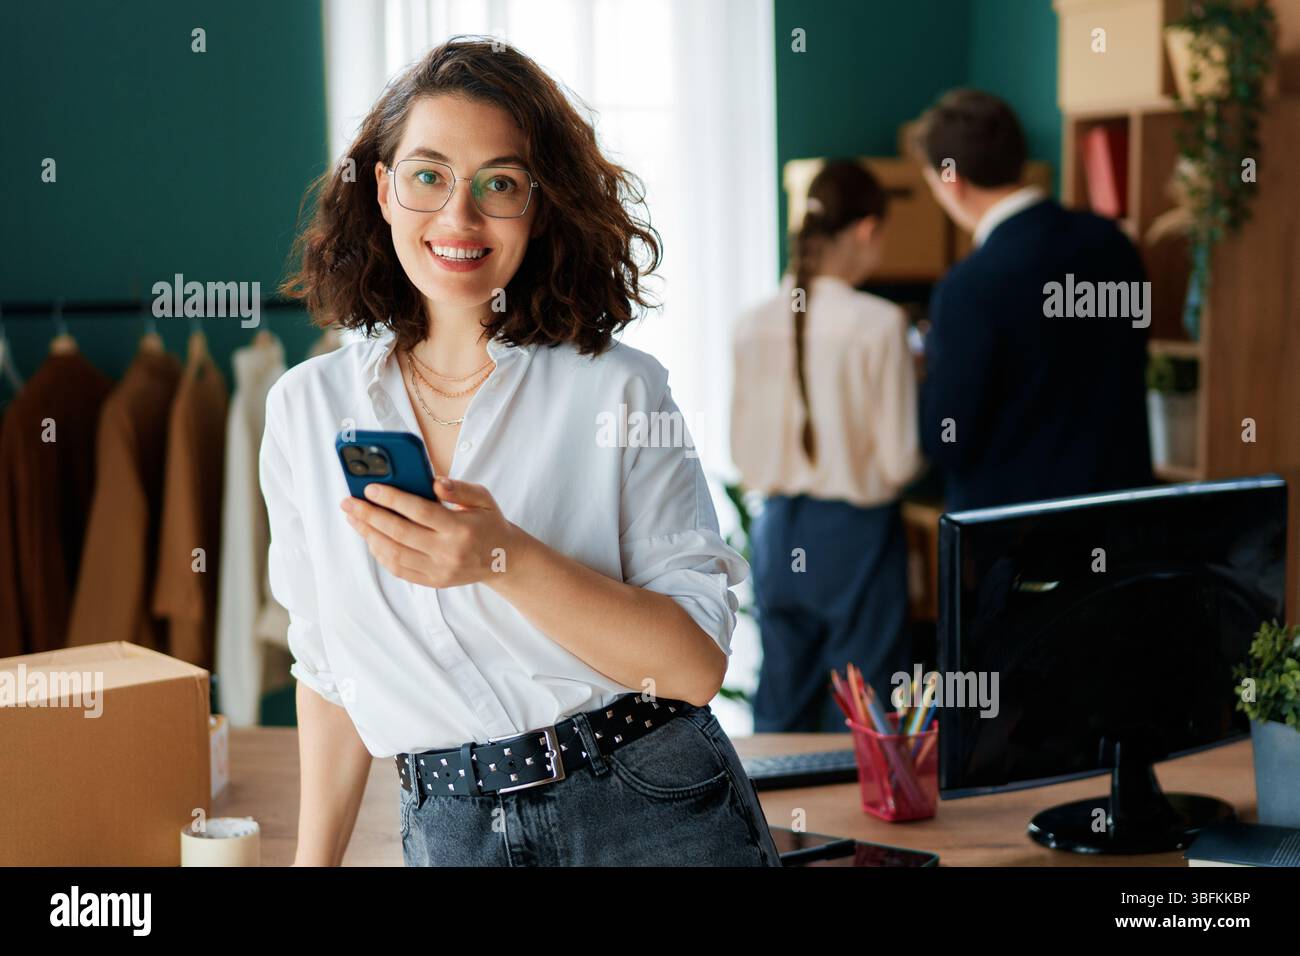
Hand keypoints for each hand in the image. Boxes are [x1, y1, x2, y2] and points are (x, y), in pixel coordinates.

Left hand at [340, 477, 518, 588]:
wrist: (504, 560)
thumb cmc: (490, 523)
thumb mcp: (483, 498)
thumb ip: (459, 488)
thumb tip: (434, 481)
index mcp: (460, 528)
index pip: (419, 511)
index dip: (392, 499)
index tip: (370, 488)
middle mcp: (447, 552)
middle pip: (399, 533)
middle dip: (369, 516)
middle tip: (348, 503)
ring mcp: (439, 570)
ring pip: (394, 554)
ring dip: (369, 535)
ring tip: (354, 519)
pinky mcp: (433, 582)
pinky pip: (399, 569)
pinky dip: (380, 554)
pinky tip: (371, 538)